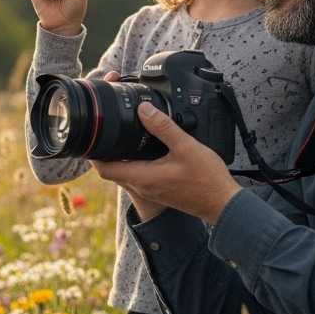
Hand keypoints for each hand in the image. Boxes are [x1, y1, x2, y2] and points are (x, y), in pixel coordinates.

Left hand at [90, 96, 241, 223]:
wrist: (223, 203)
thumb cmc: (207, 180)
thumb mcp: (185, 147)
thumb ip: (163, 127)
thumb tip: (143, 110)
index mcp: (142, 177)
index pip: (104, 168)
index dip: (92, 152)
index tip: (91, 135)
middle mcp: (142, 185)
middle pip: (110, 169)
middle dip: (103, 150)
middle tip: (104, 130)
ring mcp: (150, 188)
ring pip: (124, 171)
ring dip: (119, 155)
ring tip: (121, 134)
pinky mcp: (159, 188)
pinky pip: (138, 173)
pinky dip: (133, 160)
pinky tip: (143, 147)